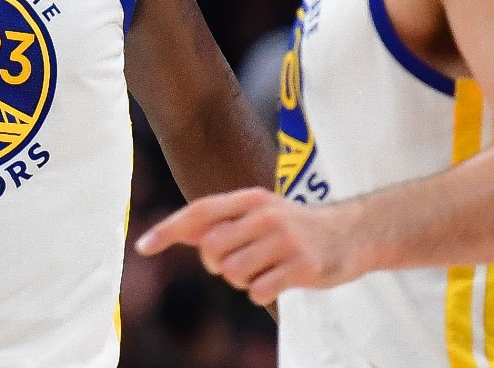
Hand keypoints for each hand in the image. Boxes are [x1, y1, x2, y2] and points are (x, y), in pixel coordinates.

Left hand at [134, 187, 369, 305]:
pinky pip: (259, 292)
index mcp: (251, 199)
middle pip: (212, 251)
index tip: (142, 246)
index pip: (199, 212)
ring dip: (243, 281)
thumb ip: (222, 223)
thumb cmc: (294, 227)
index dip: (169, 229)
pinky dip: (263, 293)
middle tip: (244, 261)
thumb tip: (182, 234)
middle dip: (219, 265)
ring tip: (266, 269)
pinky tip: (280, 280)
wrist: (351, 234)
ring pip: (234, 275)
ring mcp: (284, 240)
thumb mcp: (259, 214)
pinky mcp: (302, 266)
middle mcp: (265, 215)